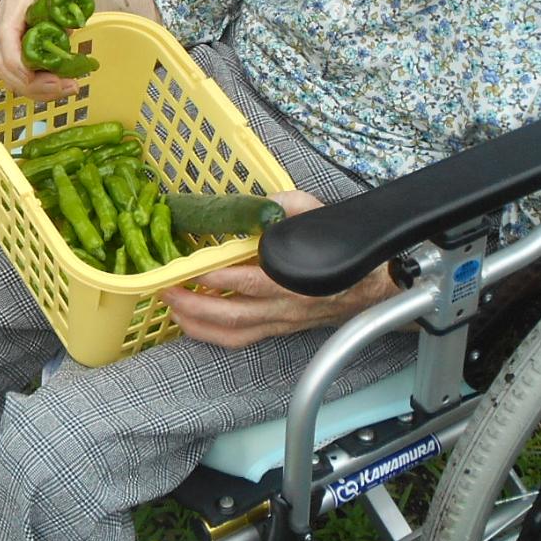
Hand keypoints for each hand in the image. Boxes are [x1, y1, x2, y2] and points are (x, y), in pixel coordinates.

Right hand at [0, 0, 95, 101]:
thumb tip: (72, 22)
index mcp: (16, 0)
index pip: (6, 36)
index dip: (17, 62)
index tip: (38, 79)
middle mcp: (3, 19)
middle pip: (1, 62)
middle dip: (30, 84)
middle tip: (63, 87)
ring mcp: (3, 36)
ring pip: (5, 74)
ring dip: (34, 90)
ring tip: (66, 88)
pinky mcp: (9, 49)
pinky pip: (14, 75)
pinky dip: (35, 87)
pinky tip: (57, 86)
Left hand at [159, 190, 394, 348]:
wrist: (373, 289)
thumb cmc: (344, 253)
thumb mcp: (320, 218)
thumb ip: (292, 207)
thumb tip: (266, 201)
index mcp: (296, 281)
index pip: (252, 283)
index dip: (220, 279)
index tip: (193, 269)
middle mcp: (284, 308)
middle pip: (233, 316)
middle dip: (195, 305)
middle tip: (167, 288)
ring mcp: (278, 322)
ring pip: (232, 332)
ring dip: (196, 323)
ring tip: (171, 305)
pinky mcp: (274, 329)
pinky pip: (239, 339)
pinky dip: (209, 333)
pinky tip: (188, 321)